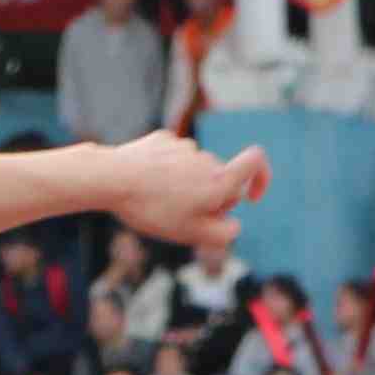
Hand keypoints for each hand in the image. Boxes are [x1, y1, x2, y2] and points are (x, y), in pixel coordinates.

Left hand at [93, 130, 272, 260]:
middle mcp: (205, 159)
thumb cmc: (154, 209)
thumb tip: (234, 225)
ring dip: (186, 187)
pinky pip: (173, 160)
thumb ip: (223, 233)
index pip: (256, 161)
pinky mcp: (162, 141)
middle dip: (211, 198)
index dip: (262, 177)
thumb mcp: (192, 233)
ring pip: (195, 171)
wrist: (113, 179)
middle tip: (185, 217)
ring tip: (158, 202)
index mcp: (218, 179)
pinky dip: (167, 173)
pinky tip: (147, 185)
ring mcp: (183, 147)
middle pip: (220, 178)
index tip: (251, 195)